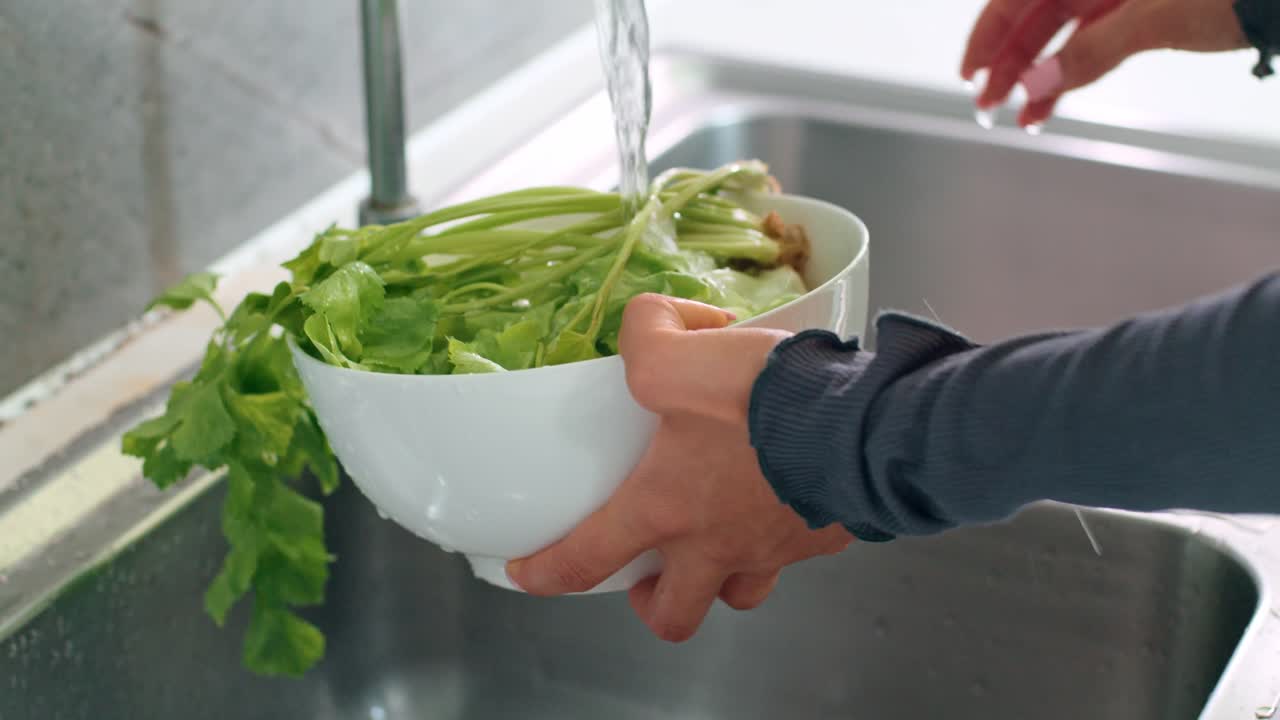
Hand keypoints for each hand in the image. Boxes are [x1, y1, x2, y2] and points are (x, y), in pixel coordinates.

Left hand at [505, 294, 851, 641]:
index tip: (529, 576)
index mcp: (667, 508)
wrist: (862, 423)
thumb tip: (646, 322)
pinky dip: (782, 535)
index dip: (548, 573)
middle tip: (648, 576)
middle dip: (653, 604)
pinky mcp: (824, 536)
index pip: (587, 559)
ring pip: (740, 594)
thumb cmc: (765, 402)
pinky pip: (796, 553)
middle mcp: (716, 543)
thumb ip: (646, 334)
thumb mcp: (679, 355)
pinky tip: (785, 494)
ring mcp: (773, 549)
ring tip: (720, 539)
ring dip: (722, 578)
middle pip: (673, 615)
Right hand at [961, 0, 1247, 126]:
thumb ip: (1090, 51)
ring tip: (1019, 114)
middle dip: (1009, 63)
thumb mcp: (1155, 17)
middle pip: (1035, 16)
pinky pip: (1092, 40)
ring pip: (1061, 32)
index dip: (988, 35)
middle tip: (988, 103)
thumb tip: (1039, 85)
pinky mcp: (1144, 9)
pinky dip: (1072, 70)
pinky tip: (1052, 101)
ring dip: (1038, 74)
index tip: (970, 72)